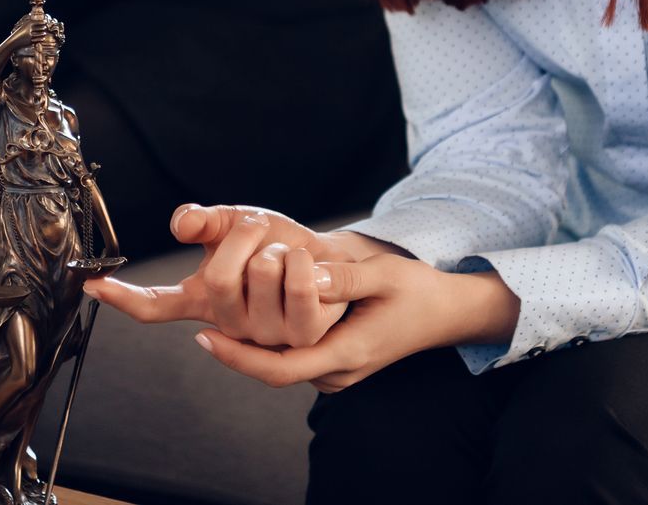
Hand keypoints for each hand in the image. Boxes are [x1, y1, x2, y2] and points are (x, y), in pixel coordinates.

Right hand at [83, 204, 379, 346]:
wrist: (329, 260)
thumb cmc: (277, 242)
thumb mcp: (236, 221)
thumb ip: (206, 220)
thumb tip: (181, 224)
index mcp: (203, 300)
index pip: (156, 306)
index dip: (124, 296)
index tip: (92, 283)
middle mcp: (228, 324)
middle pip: (219, 279)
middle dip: (243, 239)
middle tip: (258, 228)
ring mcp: (265, 336)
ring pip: (260, 274)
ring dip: (277, 245)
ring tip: (286, 253)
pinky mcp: (304, 339)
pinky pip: (297, 285)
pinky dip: (302, 259)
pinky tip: (305, 263)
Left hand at [196, 256, 521, 393]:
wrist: (446, 312)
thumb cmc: (417, 290)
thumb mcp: (385, 273)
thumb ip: (345, 276)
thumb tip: (308, 274)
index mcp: (348, 354)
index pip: (280, 369)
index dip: (238, 357)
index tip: (202, 337)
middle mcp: (337, 372)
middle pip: (272, 367)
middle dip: (236, 345)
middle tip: (200, 318)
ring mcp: (335, 372)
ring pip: (279, 362)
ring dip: (249, 342)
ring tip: (217, 312)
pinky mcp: (332, 362)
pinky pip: (290, 357)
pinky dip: (267, 340)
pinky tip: (246, 313)